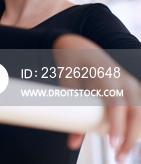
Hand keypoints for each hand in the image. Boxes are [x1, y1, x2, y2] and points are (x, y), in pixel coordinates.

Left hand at [54, 35, 140, 162]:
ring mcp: (131, 83)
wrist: (80, 47)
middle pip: (135, 112)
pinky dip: (138, 126)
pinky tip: (133, 141)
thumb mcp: (67, 84)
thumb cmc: (72, 65)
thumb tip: (72, 143)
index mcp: (105, 76)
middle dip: (130, 136)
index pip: (116, 104)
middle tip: (118, 156)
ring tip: (123, 153)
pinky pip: (140, 109)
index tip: (112, 142)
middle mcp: (122, 80)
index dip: (116, 124)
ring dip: (136, 134)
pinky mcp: (133, 89)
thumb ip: (70, 111)